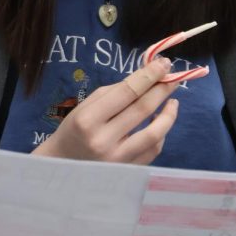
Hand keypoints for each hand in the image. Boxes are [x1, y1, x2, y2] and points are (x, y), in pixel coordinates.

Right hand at [32, 57, 181, 165]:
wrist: (62, 166)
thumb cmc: (74, 131)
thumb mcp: (85, 107)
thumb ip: (115, 92)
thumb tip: (147, 77)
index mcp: (88, 119)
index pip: (127, 92)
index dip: (149, 76)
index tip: (164, 63)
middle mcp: (103, 140)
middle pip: (142, 109)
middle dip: (162, 89)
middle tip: (173, 77)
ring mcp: (117, 160)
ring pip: (154, 134)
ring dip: (169, 114)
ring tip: (173, 102)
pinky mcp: (127, 172)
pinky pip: (153, 150)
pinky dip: (161, 134)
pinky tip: (159, 123)